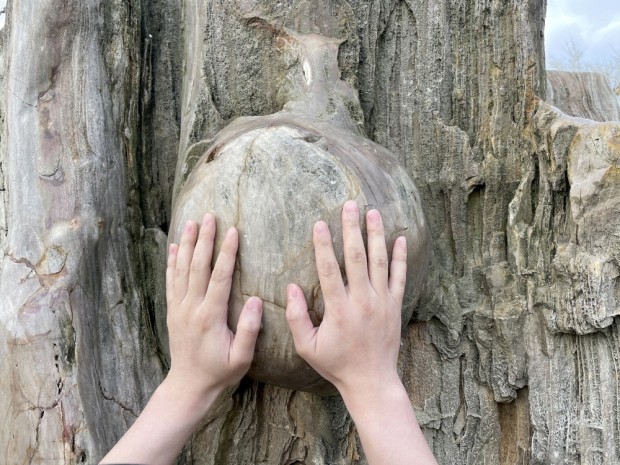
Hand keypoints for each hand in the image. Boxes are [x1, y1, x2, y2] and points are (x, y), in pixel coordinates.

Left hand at [165, 214, 262, 399]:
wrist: (189, 384)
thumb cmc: (219, 371)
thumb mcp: (241, 357)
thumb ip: (249, 329)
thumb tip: (255, 299)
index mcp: (210, 316)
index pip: (220, 277)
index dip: (227, 252)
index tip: (233, 231)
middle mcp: (192, 307)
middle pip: (198, 266)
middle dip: (205, 239)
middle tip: (210, 216)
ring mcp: (179, 308)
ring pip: (182, 269)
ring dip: (188, 244)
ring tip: (192, 222)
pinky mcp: (173, 311)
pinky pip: (171, 281)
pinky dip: (172, 262)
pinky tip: (175, 246)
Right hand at [285, 201, 406, 396]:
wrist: (371, 380)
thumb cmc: (336, 364)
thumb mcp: (307, 346)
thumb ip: (296, 317)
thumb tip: (291, 288)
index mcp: (339, 309)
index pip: (329, 269)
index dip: (323, 245)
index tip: (319, 223)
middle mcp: (362, 300)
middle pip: (356, 257)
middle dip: (352, 228)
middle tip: (350, 205)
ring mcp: (381, 301)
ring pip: (379, 261)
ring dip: (376, 235)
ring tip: (373, 212)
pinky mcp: (395, 306)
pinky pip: (399, 277)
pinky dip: (400, 257)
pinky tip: (399, 239)